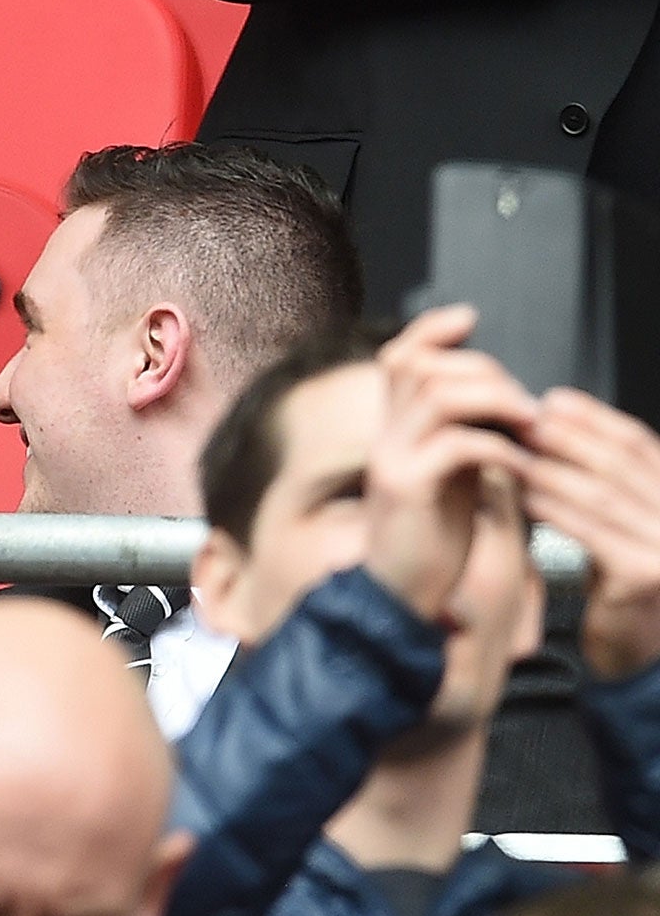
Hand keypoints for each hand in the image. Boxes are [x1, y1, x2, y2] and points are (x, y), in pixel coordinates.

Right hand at [361, 306, 535, 621]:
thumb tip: (507, 402)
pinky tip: (521, 470)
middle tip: (526, 408)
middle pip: (422, 365)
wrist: (400, 596)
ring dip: (498, 402)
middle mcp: (384, 436)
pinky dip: (501, 449)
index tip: (469, 319)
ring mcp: (391, 459)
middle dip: (486, 372)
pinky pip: (458, 445)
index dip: (431, 328)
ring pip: (440, 394)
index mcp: (394, 430)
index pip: (399, 356)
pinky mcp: (406, 488)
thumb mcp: (450, 476)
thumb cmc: (432, 541)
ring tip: (531, 429)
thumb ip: (466, 436)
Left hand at [522, 388, 659, 678]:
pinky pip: (591, 531)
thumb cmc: (618, 584)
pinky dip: (554, 509)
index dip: (595, 418)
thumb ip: (602, 481)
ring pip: (601, 495)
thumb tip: (552, 422)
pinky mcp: (645, 575)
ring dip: (552, 470)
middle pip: (619, 464)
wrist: (636, 652)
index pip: (638, 444)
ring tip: (514, 453)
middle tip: (524, 420)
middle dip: (568, 437)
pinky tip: (524, 496)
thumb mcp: (617, 523)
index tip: (553, 400)